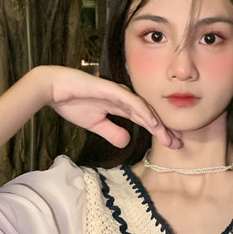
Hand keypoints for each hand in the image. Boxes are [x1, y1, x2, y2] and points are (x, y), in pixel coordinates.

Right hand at [42, 66, 180, 149]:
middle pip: (149, 115)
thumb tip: (126, 142)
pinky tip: (153, 123)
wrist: (54, 89)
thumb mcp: (95, 124)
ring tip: (169, 137)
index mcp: (121, 107)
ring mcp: (119, 93)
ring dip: (157, 124)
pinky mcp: (112, 90)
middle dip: (164, 130)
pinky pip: (132, 103)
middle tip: (178, 144)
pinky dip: (143, 113)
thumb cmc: (72, 102)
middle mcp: (124, 99)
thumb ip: (112, 132)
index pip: (144, 121)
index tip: (171, 144)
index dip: (158, 132)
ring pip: (144, 110)